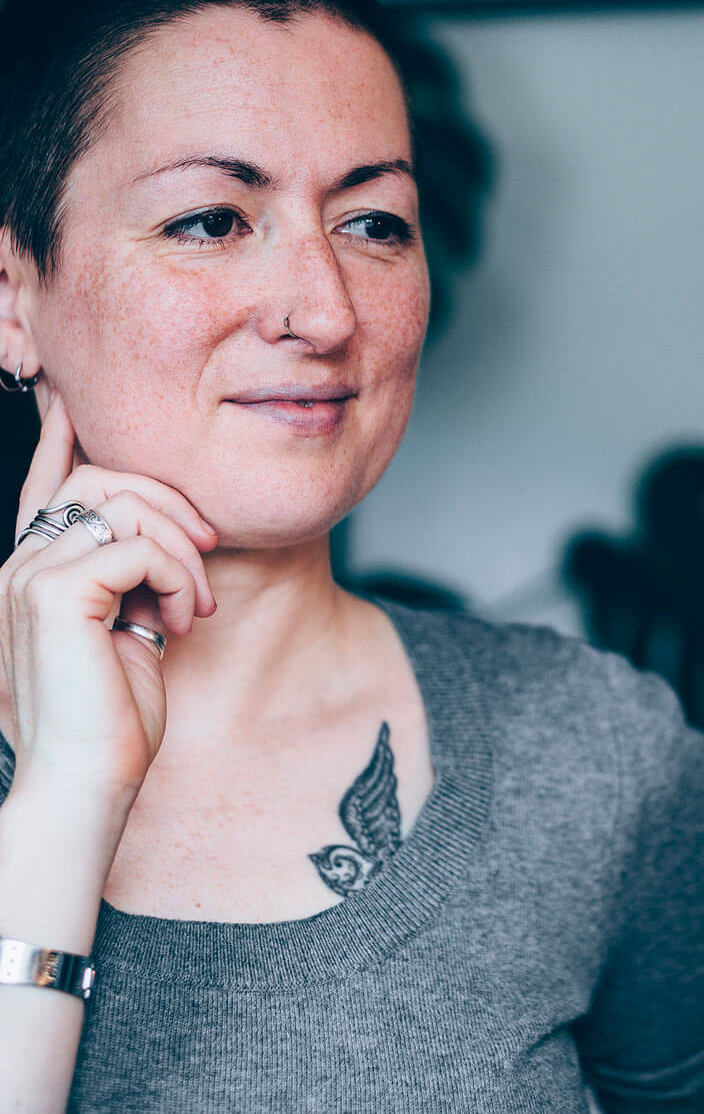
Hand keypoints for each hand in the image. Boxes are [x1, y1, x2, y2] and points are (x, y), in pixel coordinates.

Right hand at [0, 391, 217, 806]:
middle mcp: (19, 565)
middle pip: (100, 478)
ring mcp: (30, 575)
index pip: (46, 485)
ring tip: (196, 600)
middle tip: (209, 547)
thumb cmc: (112, 718)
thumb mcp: (127, 630)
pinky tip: (187, 618)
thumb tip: (173, 538)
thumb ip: (132, 576)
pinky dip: (180, 574)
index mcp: (31, 572)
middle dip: (169, 499)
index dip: (63, 434)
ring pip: (124, 503)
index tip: (73, 395)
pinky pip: (140, 545)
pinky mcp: (56, 593)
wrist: (88, 784)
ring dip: (182, 545)